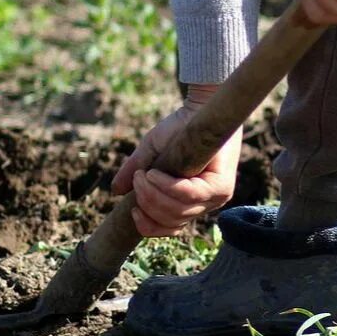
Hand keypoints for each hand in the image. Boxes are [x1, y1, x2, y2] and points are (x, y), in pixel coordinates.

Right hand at [111, 85, 241, 236]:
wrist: (199, 106)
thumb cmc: (178, 128)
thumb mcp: (150, 152)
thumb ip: (135, 172)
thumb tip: (116, 191)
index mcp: (189, 203)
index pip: (170, 229)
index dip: (148, 226)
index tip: (133, 210)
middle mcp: (205, 205)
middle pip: (171, 221)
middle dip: (146, 203)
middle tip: (137, 180)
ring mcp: (215, 198)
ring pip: (178, 211)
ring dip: (152, 194)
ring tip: (143, 175)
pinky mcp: (221, 187)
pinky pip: (188, 195)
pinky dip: (166, 186)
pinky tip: (154, 173)